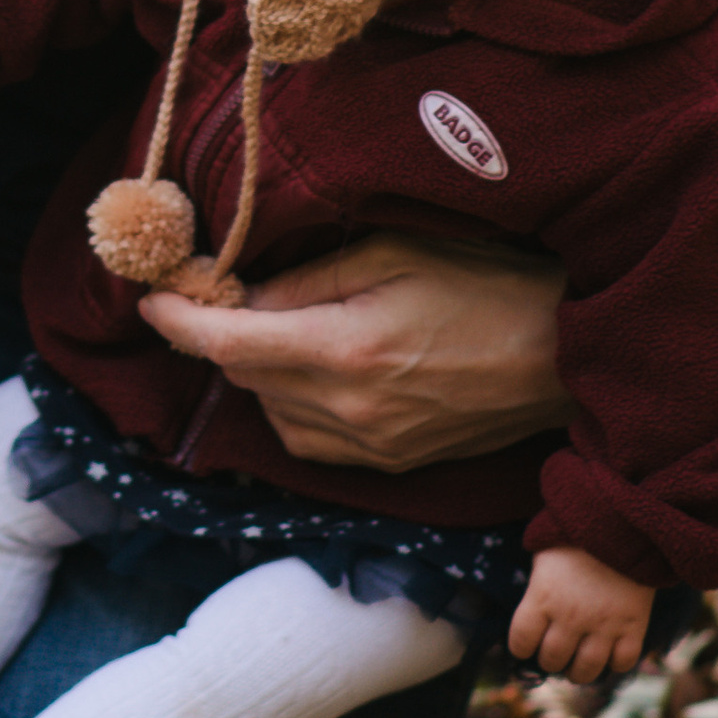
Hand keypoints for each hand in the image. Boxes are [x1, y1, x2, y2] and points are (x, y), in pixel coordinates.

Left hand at [138, 232, 567, 470]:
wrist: (565, 354)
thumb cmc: (490, 283)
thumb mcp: (394, 253)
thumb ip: (309, 281)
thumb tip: (243, 299)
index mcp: (346, 350)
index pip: (227, 344)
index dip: (177, 319)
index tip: (151, 297)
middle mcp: (350, 411)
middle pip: (243, 378)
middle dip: (224, 336)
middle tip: (232, 293)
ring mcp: (372, 446)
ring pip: (272, 413)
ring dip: (261, 372)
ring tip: (294, 328)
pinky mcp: (391, 464)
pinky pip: (310, 441)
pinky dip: (295, 405)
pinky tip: (322, 371)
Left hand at [508, 544, 653, 683]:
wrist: (623, 523)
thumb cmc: (576, 537)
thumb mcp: (545, 558)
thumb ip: (538, 589)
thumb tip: (533, 615)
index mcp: (542, 598)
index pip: (520, 641)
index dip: (521, 647)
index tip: (526, 645)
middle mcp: (569, 617)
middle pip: (552, 659)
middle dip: (550, 660)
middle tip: (556, 654)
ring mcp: (603, 624)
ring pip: (586, 670)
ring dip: (579, 672)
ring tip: (579, 666)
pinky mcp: (633, 625)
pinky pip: (623, 662)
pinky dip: (616, 664)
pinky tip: (611, 655)